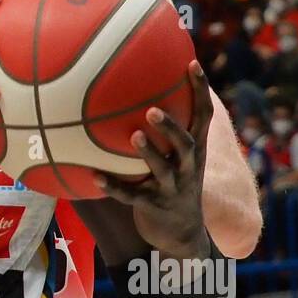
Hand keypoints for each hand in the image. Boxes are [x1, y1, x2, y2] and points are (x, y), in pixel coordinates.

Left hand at [95, 60, 214, 256]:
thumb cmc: (173, 183)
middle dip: (171, 127)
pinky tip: (93, 175)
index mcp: (194, 150)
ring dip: (149, 152)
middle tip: (153, 109)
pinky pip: (130, 196)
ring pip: (162, 169)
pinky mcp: (153, 207)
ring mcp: (172, 189)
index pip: (204, 116)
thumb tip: (138, 91)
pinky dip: (113, 186)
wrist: (182, 235)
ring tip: (134, 135)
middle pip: (185, 144)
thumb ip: (166, 129)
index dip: (200, 90)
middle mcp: (187, 167)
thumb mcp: (177, 157)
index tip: (191, 63)